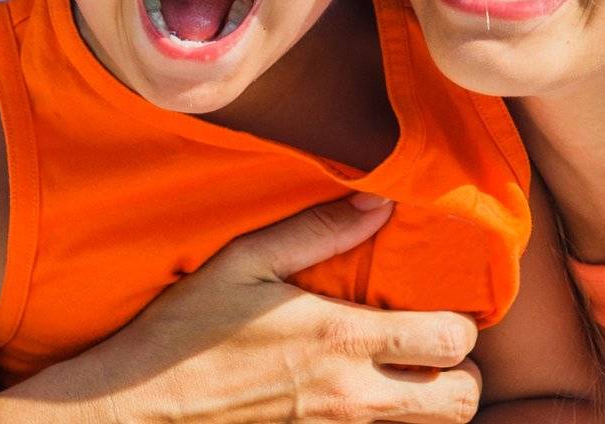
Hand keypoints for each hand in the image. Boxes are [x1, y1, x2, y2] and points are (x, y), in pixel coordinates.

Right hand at [25, 194, 482, 422]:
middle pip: (461, 402)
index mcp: (341, 339)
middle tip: (431, 343)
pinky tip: (363, 393)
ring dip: (430, 402)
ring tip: (404, 370)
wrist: (143, 407)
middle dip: (460, 371)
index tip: (435, 303)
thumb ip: (315, 230)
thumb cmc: (188, 330)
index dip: (459, 323)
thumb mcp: (243, 261)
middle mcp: (352, 396)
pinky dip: (390, 422)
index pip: (450, 341)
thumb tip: (380, 201)